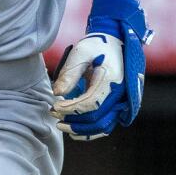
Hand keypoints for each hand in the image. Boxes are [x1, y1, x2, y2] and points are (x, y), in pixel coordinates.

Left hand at [51, 8, 147, 140]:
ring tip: (61, 124)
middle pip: (96, 120)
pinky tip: (74, 130)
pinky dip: (90, 131)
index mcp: (112, 81)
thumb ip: (69, 73)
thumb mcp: (81, 53)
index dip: (71, 109)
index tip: (55, 106)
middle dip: (73, 121)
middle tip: (54, 114)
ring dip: (80, 130)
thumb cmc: (97, 45)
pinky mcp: (117, 107)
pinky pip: (106, 126)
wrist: (116, 43)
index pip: (90, 104)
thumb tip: (57, 93)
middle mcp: (120, 95)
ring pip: (102, 127)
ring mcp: (121, 103)